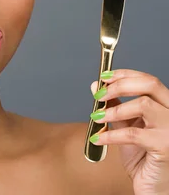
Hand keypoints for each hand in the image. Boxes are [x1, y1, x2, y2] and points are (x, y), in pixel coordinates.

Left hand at [90, 69, 168, 194]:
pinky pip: (133, 134)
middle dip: (120, 85)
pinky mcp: (165, 146)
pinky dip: (111, 134)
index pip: (149, 80)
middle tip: (99, 94)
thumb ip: (116, 107)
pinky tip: (98, 138)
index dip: (125, 74)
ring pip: (143, 104)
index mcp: (166, 106)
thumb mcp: (128, 128)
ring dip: (114, 109)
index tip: (104, 77)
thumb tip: (96, 86)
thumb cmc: (146, 160)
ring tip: (97, 117)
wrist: (156, 190)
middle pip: (150, 85)